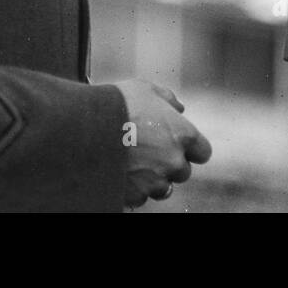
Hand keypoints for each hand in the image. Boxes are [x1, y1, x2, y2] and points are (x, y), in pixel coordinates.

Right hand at [115, 80, 211, 207]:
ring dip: (152, 179)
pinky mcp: (134, 196)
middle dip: (169, 163)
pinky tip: (119, 171)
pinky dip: (132, 188)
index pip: (203, 152)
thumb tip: (179, 109)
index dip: (191, 148)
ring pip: (162, 188)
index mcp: (183, 135)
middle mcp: (174, 162)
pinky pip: (139, 197)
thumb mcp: (146, 89)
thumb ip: (168, 99)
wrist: (85, 126)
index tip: (177, 144)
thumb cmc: (118, 104)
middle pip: (182, 172)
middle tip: (147, 150)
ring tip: (131, 161)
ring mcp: (154, 182)